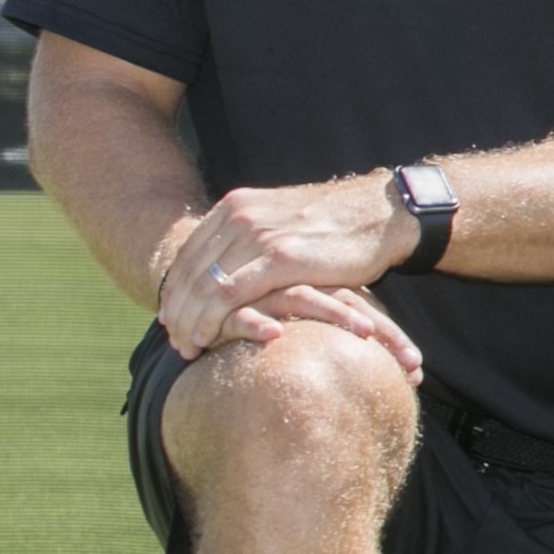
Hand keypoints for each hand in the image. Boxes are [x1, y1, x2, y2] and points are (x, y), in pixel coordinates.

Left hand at [152, 177, 413, 356]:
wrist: (382, 212)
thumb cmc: (338, 225)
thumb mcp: (284, 222)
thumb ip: (254, 237)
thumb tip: (233, 263)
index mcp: (237, 206)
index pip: (189, 252)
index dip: (175, 289)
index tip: (171, 317)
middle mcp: (241, 216)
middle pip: (189, 271)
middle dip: (176, 310)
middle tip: (172, 340)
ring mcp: (260, 235)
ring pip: (203, 285)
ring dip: (188, 320)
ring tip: (185, 346)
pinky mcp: (281, 257)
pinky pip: (229, 293)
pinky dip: (211, 319)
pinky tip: (206, 339)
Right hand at [229, 282, 424, 380]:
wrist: (214, 290)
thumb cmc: (275, 318)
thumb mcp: (319, 328)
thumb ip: (355, 337)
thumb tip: (414, 374)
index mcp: (322, 288)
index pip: (365, 307)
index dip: (390, 335)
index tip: (415, 368)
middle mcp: (297, 286)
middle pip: (345, 300)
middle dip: (379, 328)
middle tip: (405, 360)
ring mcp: (264, 293)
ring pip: (302, 299)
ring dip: (333, 315)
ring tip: (364, 332)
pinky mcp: (227, 308)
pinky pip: (242, 314)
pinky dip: (256, 323)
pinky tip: (274, 335)